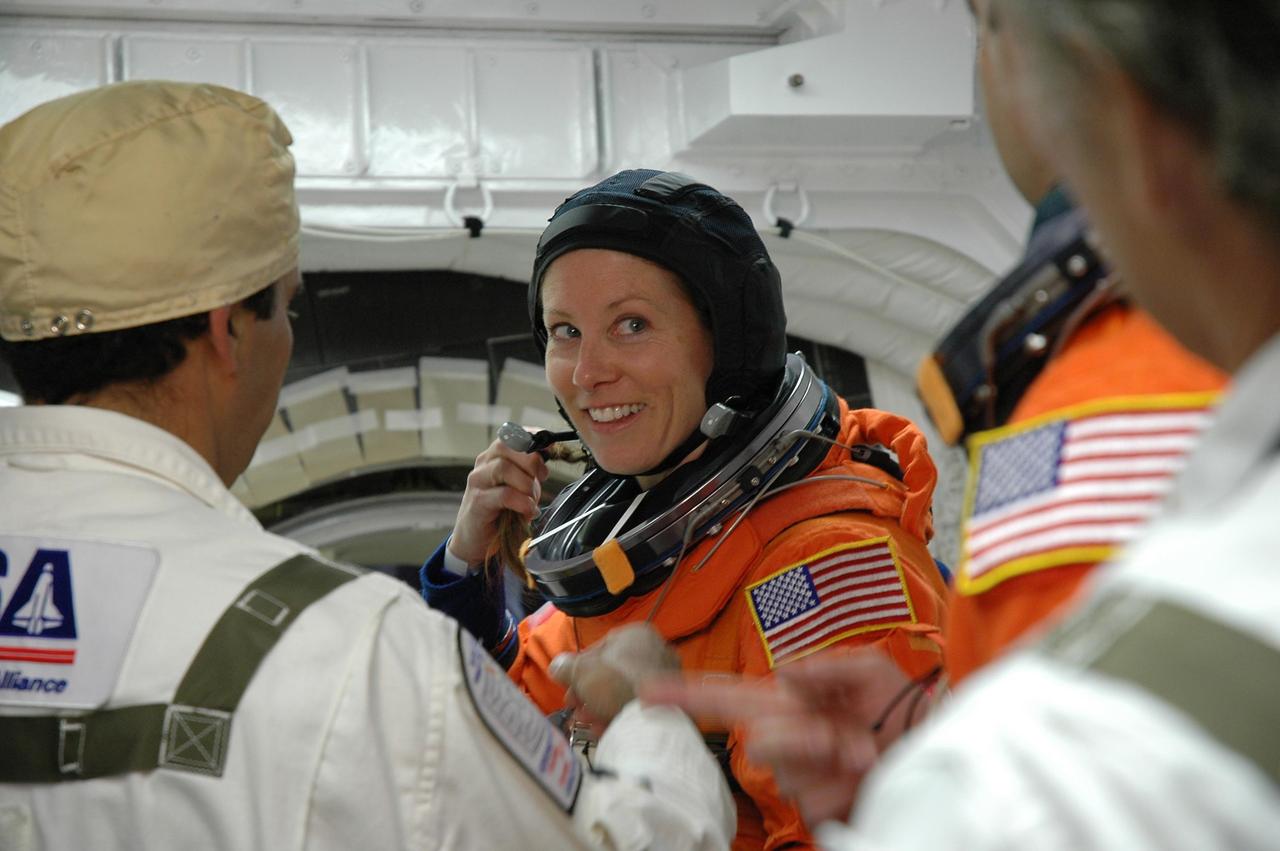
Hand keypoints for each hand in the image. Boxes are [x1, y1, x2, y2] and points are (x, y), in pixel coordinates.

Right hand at [449, 438, 549, 566]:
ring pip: (504, 468)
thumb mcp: (521, 487)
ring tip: (531, 499)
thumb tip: (547, 456)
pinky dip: (522, 503)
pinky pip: (504, 495)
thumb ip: (531, 472)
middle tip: (542, 477)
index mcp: (494, 457)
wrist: (476, 539)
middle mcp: (484, 464)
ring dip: (526, 484)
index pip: (511, 435)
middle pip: (507, 447)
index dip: (532, 436)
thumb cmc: (500, 512)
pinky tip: (528, 511)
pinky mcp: (477, 501)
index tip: (550, 445)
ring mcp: (478, 482)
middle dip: (531, 460)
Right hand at [549, 623, 680, 725]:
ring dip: (600, 707)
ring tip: (585, 721)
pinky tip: (602, 729)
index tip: (568, 686)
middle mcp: (657, 651)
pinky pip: (638, 707)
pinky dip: (619, 716)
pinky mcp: (670, 702)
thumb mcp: (581, 671)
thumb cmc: (613, 683)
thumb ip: (566, 667)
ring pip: (624, 691)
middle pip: (612, 673)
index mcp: (637, 634)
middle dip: (588, 692)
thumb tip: (557, 666)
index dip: (579, 669)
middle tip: (574, 707)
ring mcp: (667, 679)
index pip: (601, 648)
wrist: (650, 717)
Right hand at [642, 648, 919, 826]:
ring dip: (831, 759)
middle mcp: (787, 738)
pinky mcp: (816, 810)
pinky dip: (844, 786)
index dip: (685, 694)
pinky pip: (814, 800)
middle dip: (800, 737)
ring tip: (867, 751)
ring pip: (787, 770)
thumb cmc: (902, 709)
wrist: (935, 755)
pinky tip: (864, 776)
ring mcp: (799, 778)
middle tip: (845, 737)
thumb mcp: (871, 670)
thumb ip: (826, 665)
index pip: (726, 695)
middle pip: (758, 738)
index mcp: (789, 700)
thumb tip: (785, 675)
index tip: (646, 693)